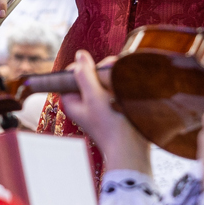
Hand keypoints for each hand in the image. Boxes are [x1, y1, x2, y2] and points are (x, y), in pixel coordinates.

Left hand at [59, 50, 149, 174]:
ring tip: (121, 89)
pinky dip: (122, 86)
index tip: (97, 71)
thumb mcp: (94, 98)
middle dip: (103, 72)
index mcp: (73, 100)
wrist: (132, 149)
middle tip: (112, 81)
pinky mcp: (114, 105)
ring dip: (114, 78)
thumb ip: (85, 75)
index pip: (71, 73)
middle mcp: (84, 101)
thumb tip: (80, 54)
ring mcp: (100, 103)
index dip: (84, 67)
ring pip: (105, 79)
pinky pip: (116, 87)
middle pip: (90, 74)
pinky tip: (128, 91)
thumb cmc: (110, 126)